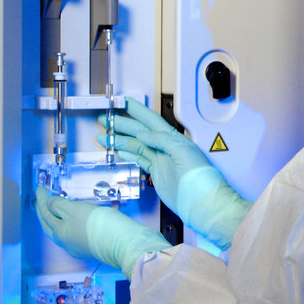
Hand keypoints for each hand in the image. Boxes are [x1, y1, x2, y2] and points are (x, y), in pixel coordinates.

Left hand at [35, 185, 170, 277]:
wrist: (123, 244)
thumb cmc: (97, 224)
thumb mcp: (75, 210)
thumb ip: (58, 205)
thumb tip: (48, 204)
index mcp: (58, 233)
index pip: (45, 213)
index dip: (42, 199)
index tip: (39, 188)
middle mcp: (65, 242)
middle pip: (50, 225)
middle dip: (44, 212)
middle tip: (42, 200)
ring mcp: (79, 247)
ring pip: (63, 230)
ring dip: (58, 219)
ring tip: (57, 208)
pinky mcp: (92, 247)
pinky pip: (76, 232)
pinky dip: (71, 223)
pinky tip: (77, 219)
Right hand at [98, 99, 251, 248]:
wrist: (200, 200)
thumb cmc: (199, 177)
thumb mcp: (181, 151)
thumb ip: (162, 140)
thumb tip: (143, 134)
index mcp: (174, 138)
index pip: (152, 120)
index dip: (137, 111)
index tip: (123, 103)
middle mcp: (166, 147)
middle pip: (139, 132)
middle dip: (122, 125)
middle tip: (105, 120)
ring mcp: (161, 159)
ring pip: (136, 145)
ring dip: (120, 140)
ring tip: (103, 136)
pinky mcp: (156, 172)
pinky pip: (139, 158)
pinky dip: (127, 153)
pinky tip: (118, 149)